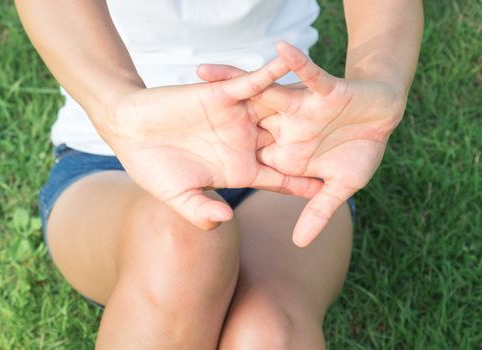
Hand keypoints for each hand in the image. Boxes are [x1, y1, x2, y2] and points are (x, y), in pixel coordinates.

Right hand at [98, 58, 323, 230]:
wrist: (129, 131)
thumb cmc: (151, 168)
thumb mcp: (179, 196)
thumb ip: (200, 211)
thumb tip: (225, 220)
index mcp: (237, 170)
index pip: (278, 178)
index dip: (301, 184)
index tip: (328, 192)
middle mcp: (243, 143)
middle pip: (288, 145)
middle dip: (316, 145)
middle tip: (351, 142)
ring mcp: (236, 118)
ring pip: (278, 112)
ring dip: (304, 106)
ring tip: (340, 97)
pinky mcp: (224, 95)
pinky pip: (252, 82)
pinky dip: (270, 72)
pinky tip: (293, 62)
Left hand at [198, 42, 405, 245]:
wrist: (385, 118)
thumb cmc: (363, 152)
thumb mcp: (340, 186)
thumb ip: (318, 212)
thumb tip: (299, 243)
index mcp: (286, 152)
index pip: (250, 159)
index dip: (218, 162)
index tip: (184, 165)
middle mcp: (286, 128)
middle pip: (242, 122)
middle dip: (210, 117)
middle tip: (173, 115)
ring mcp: (301, 108)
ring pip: (261, 93)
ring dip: (233, 80)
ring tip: (200, 74)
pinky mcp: (322, 89)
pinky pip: (306, 74)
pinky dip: (294, 63)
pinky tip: (279, 49)